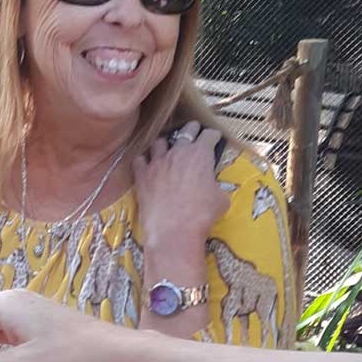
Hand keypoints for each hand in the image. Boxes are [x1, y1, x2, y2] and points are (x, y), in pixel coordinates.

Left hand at [133, 124, 231, 249]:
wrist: (174, 231)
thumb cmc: (202, 215)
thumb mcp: (221, 199)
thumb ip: (217, 185)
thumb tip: (214, 187)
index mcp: (200, 154)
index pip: (209, 135)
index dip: (214, 136)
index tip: (215, 139)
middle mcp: (178, 152)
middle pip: (186, 130)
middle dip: (192, 129)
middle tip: (195, 133)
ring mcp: (157, 162)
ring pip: (160, 142)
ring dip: (166, 144)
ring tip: (168, 149)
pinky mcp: (142, 175)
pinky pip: (140, 159)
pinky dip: (144, 160)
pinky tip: (147, 165)